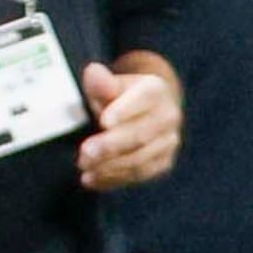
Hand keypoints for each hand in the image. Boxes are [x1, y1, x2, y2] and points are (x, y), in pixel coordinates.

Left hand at [77, 61, 179, 190]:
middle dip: (112, 145)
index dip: (124, 111)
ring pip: (140, 158)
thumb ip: (101, 82)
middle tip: (85, 153)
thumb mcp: (109, 84)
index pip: (144, 99)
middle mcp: (168, 116)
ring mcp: (168, 141)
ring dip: (110, 166)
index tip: (104, 122)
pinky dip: (114, 179)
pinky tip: (92, 179)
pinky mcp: (163, 162)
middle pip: (141, 134)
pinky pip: (140, 174)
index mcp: (156, 90)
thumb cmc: (119, 96)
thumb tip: (93, 73)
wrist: (144, 111)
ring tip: (84, 167)